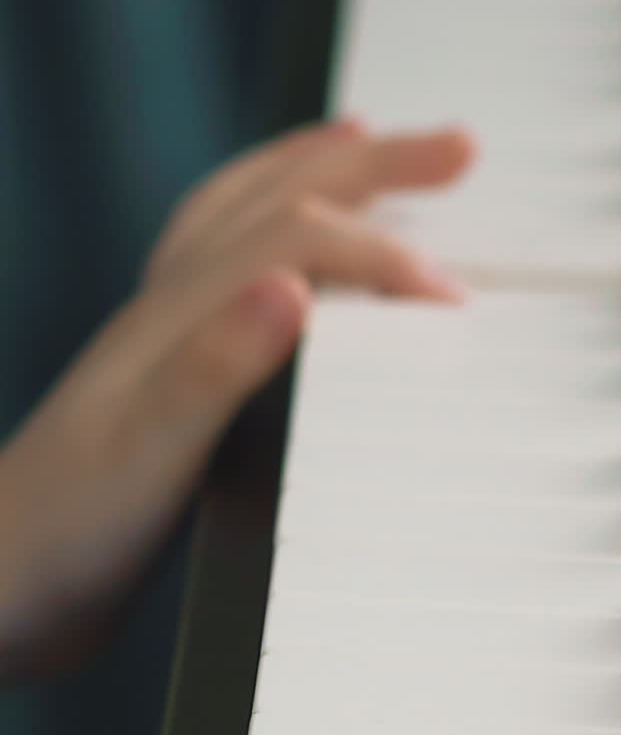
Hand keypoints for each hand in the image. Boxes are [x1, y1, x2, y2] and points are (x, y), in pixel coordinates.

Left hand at [0, 120, 473, 675]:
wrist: (6, 585)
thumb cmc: (68, 532)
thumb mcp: (149, 458)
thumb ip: (214, 371)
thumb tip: (293, 286)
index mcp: (176, 318)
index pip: (297, 244)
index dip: (384, 256)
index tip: (456, 301)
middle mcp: (171, 310)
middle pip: (278, 200)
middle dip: (375, 168)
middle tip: (461, 151)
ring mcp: (169, 338)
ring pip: (250, 222)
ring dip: (318, 177)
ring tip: (370, 149)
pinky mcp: (174, 378)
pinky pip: (231, 275)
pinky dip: (275, 244)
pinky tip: (298, 264)